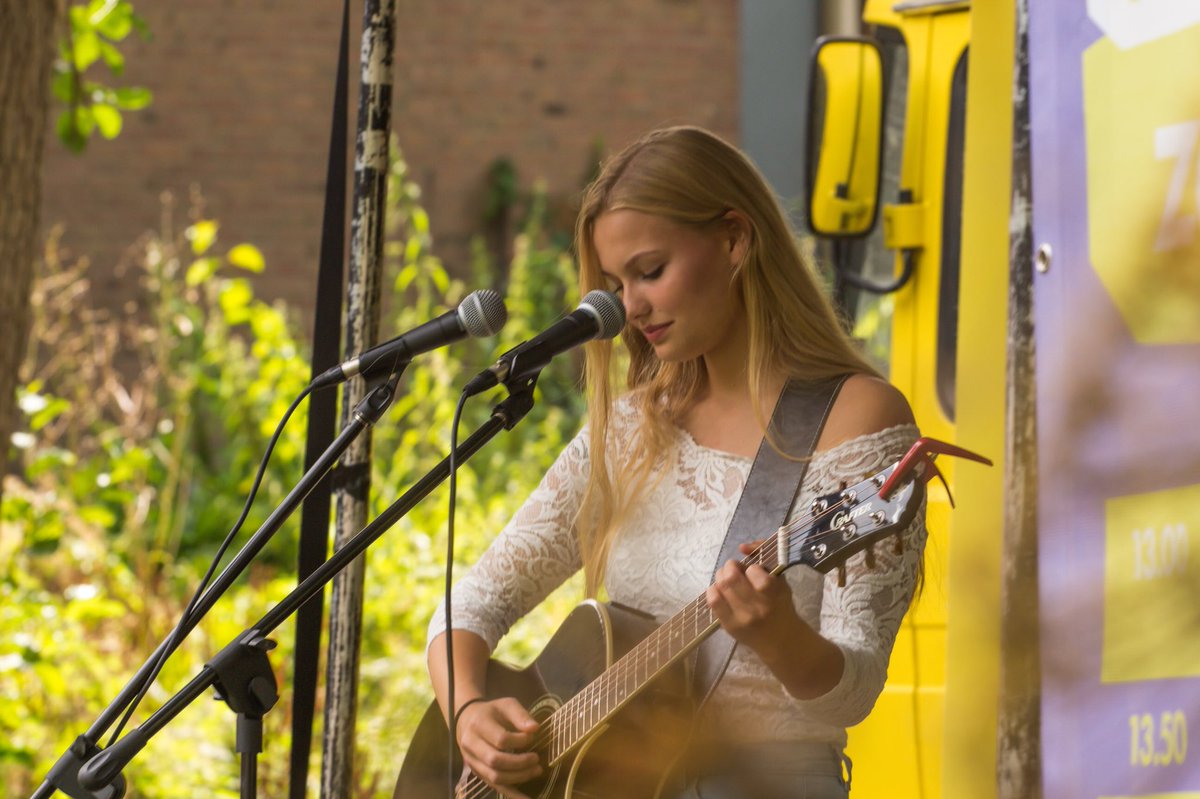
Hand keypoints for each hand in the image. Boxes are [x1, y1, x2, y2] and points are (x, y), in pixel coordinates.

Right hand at [454, 697, 541, 797]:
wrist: (468, 720)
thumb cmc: (492, 712)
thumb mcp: (506, 705)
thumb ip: (520, 715)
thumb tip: (535, 728)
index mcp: (479, 724)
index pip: (500, 739)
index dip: (520, 741)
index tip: (532, 737)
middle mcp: (470, 744)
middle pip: (495, 761)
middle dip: (520, 763)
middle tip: (537, 759)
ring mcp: (472, 761)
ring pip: (494, 777)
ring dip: (518, 777)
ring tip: (536, 771)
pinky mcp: (477, 772)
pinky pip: (494, 786)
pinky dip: (512, 794)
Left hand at [705, 541, 801, 657]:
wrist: (780, 640)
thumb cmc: (781, 605)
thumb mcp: (780, 580)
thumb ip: (764, 556)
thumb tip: (742, 547)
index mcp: (773, 595)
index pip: (754, 572)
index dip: (751, 567)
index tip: (754, 570)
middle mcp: (756, 608)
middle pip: (731, 578)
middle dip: (730, 567)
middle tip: (734, 569)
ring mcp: (740, 618)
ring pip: (720, 587)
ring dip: (721, 577)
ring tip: (728, 578)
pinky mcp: (728, 626)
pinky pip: (713, 601)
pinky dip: (714, 590)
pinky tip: (721, 590)